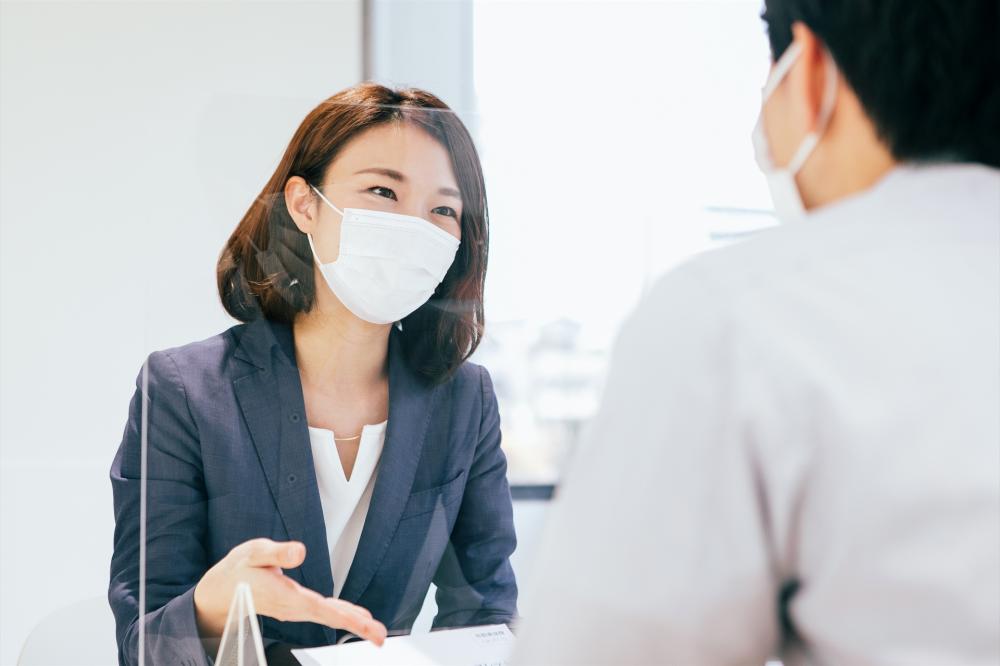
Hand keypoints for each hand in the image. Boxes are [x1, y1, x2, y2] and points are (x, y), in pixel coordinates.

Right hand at [193, 538, 386, 645]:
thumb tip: (301, 551)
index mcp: (284, 596)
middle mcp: (292, 607)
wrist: (221, 591)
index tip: (362, 623)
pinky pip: (324, 613)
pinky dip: (342, 616)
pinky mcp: (297, 607)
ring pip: (329, 617)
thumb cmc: (239, 568)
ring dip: (354, 624)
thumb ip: (277, 553)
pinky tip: (357, 618)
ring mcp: (295, 610)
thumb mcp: (254, 552)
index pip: (317, 607)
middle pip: (329, 618)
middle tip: (381, 637)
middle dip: (356, 626)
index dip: (340, 615)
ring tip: (377, 632)